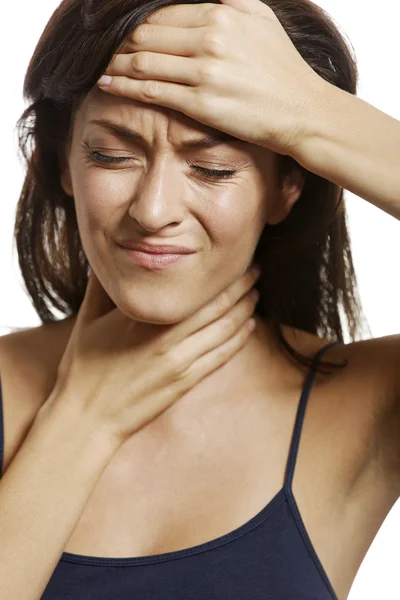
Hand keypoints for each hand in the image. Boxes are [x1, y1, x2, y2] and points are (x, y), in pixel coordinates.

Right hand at [40, 266, 260, 446]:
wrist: (86, 417)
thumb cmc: (83, 367)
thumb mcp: (87, 319)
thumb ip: (102, 287)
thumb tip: (111, 261)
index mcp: (143, 318)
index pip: (192, 288)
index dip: (217, 272)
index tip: (231, 257)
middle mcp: (166, 337)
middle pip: (216, 306)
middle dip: (240, 285)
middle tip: (255, 269)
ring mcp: (179, 362)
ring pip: (224, 330)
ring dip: (245, 309)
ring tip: (256, 293)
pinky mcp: (185, 383)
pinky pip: (221, 357)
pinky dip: (239, 339)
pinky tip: (249, 327)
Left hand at [97, 0, 323, 155]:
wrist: (304, 112)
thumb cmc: (284, 69)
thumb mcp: (262, 19)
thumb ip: (228, 1)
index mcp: (221, 15)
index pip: (162, 13)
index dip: (134, 22)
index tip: (119, 31)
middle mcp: (210, 39)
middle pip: (146, 35)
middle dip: (119, 42)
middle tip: (101, 49)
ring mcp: (205, 73)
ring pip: (143, 62)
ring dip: (115, 64)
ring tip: (100, 67)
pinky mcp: (201, 104)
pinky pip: (152, 91)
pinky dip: (125, 86)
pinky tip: (108, 84)